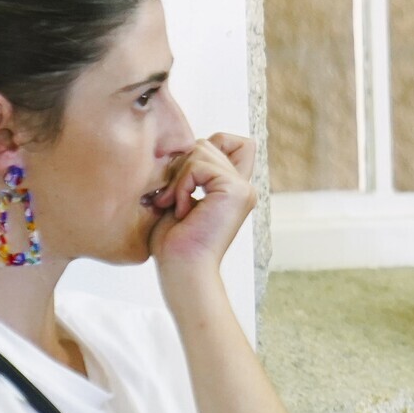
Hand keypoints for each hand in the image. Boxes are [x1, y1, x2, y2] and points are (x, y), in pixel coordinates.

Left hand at [147, 132, 258, 282]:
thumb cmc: (174, 244)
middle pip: (208, 142)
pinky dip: (181, 185)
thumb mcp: (180, 196)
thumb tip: (185, 144)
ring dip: (178, 177)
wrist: (182, 270)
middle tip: (169, 198)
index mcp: (234, 189)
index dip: (209, 145)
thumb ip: (190, 170)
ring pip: (201, 150)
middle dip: (180, 165)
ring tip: (173, 205)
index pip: (236, 142)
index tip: (184, 178)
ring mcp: (243, 188)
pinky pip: (198, 165)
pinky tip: (181, 210)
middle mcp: (244, 187)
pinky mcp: (236, 190)